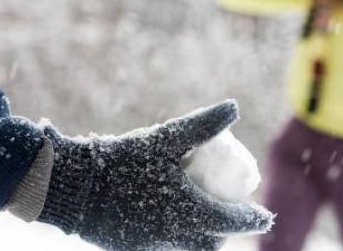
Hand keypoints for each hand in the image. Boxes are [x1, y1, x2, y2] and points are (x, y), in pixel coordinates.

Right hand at [37, 100, 273, 250]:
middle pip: (211, 242)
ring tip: (205, 219)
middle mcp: (173, 237)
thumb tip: (234, 106)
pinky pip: (163, 246)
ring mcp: (151, 245)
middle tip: (232, 215)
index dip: (253, 219)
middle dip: (226, 232)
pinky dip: (176, 238)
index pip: (232, 222)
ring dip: (202, 236)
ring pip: (187, 247)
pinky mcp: (131, 247)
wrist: (76, 185)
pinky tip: (171, 222)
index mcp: (188, 214)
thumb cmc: (125, 160)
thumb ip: (201, 124)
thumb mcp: (166, 138)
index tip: (265, 216)